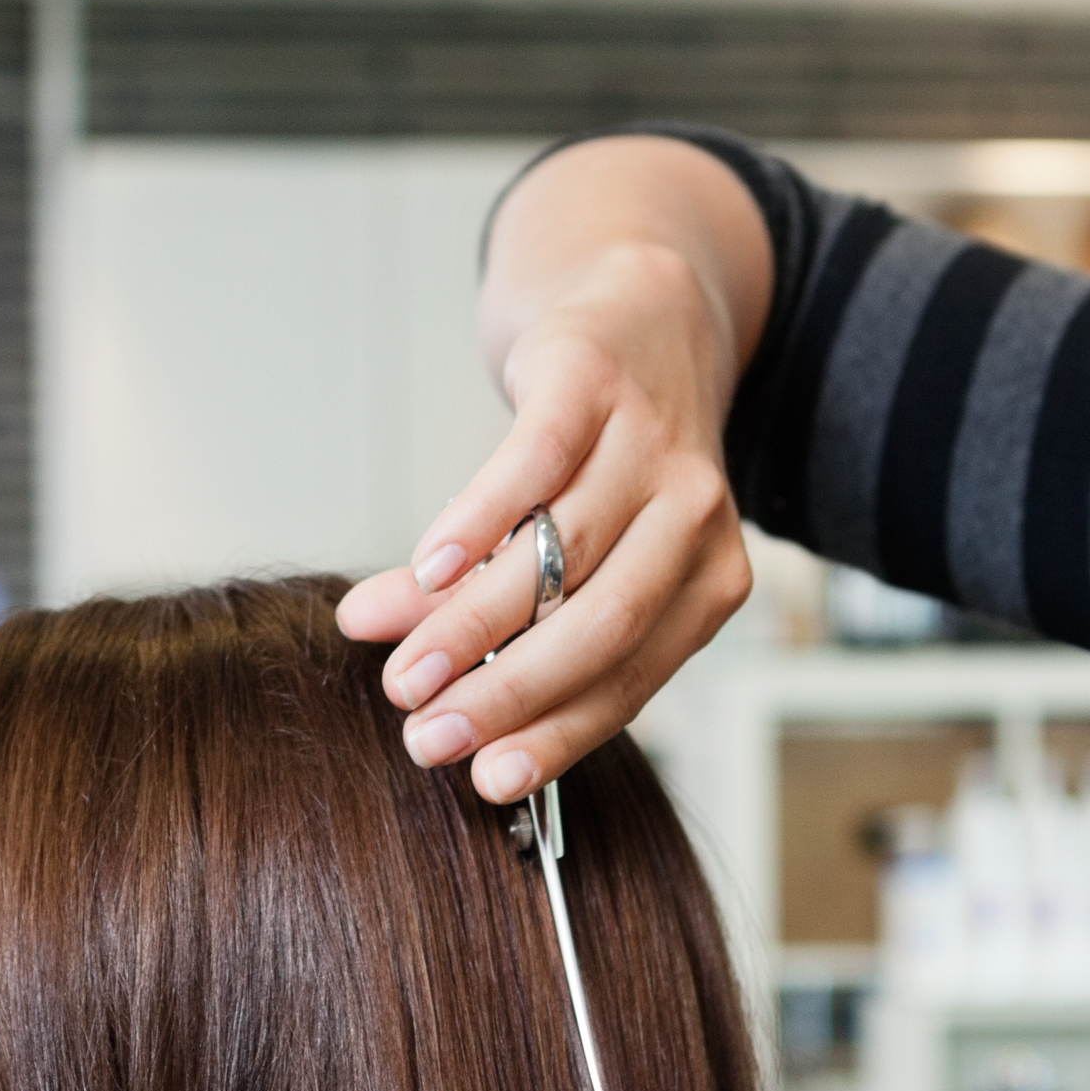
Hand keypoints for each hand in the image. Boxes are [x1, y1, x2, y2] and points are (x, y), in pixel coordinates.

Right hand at [339, 137, 769, 803]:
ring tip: (399, 667)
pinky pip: (535, 466)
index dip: (555, 734)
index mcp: (707, 580)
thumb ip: (490, 609)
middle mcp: (695, 517)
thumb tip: (381, 652)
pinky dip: (477, 522)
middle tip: (424, 733)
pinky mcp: (593, 383)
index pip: (630, 678)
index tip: (484, 780)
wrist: (644, 310)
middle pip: (600, 627)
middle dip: (507, 692)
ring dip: (470, 623)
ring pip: (559, 556)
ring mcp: (649, 446)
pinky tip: (425, 567)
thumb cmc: (607, 460)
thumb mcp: (573, 547)